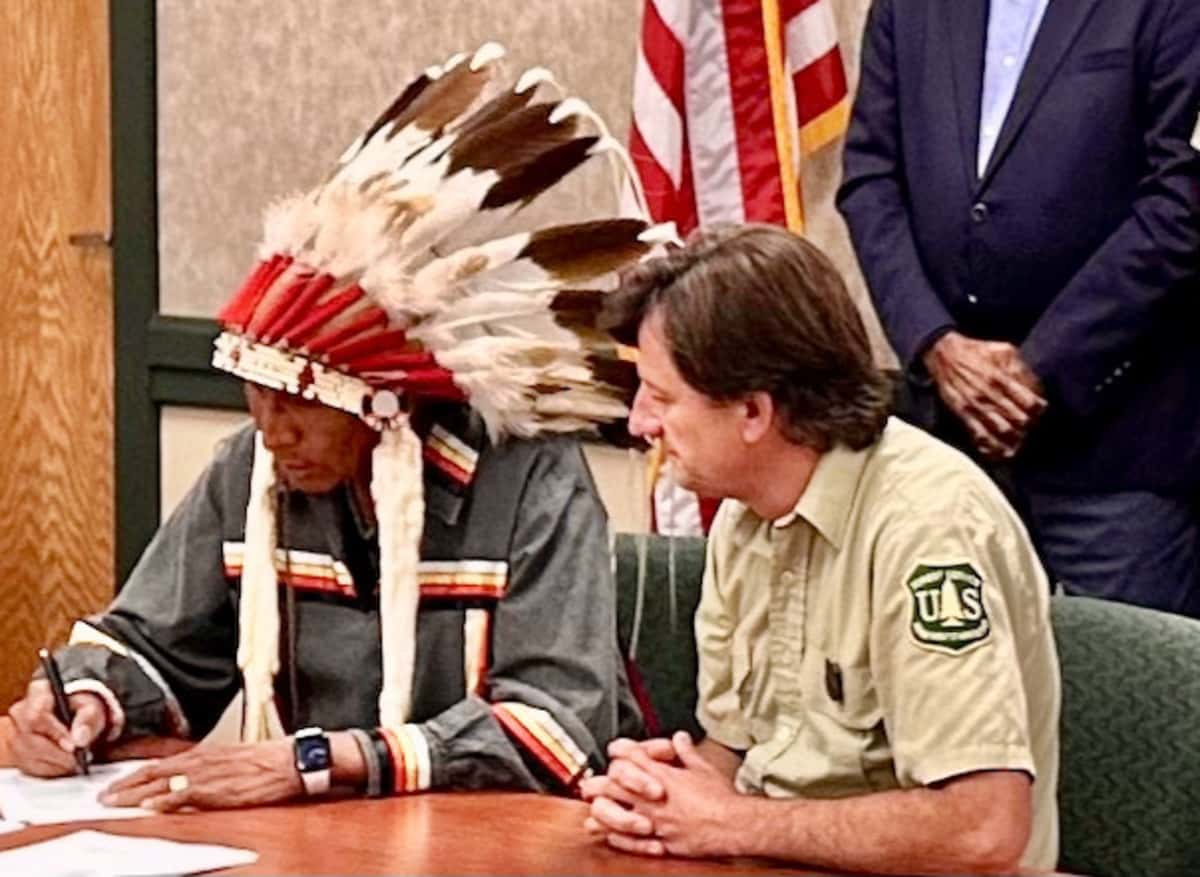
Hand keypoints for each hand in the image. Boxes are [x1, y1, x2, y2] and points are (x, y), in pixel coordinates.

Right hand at [8, 680, 106, 777]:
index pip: (37, 716)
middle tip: (77, 760)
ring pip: (27, 755)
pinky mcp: (16, 751)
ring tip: (74, 762)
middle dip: (55, 753)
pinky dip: (49, 769)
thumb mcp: (92, 708)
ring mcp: (15, 732)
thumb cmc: (81, 709)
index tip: (73, 746)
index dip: (54, 733)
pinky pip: (28, 766)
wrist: (75, 717)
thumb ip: (87, 720)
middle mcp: (21, 712)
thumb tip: (80, 737)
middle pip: (29, 738)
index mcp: (39, 692)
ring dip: (53, 763)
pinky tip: (64, 766)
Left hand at [99, 741, 301, 811]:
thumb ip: (209, 771)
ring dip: (136, 793)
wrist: (291, 760)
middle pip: (154, 772)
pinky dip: (165, 800)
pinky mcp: (219, 788)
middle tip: (103, 797)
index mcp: (204, 754)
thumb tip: (190, 786)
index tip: (116, 784)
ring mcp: (208, 774)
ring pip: (163, 782)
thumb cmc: (268, 762)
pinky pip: (185, 794)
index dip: (135, 775)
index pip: (161, 764)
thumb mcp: (233, 761)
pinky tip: (150, 807)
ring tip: (114, 802)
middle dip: (126, 785)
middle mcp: (201, 761)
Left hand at [586, 732, 743, 858]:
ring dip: (602, 812)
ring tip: (592, 811)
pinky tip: (610, 835)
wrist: (735, 825)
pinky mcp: (661, 842)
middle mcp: (654, 798)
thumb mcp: (704, 767)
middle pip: (613, 785)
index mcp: (663, 776)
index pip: (630, 756)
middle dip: (598, 783)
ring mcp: (655, 821)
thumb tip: (680, 738)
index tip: (615, 751)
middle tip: (588, 784)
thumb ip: (687, 752)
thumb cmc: (722, 797)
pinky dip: (617, 838)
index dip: (619, 750)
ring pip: (616, 815)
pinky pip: (631, 842)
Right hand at [923, 332, 1045, 459]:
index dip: (1039, 411)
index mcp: (1003, 378)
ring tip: (1020, 443)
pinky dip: (991, 447)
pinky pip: (979, 435)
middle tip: (1030, 428)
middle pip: (1019, 420)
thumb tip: (1036, 388)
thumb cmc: (977, 352)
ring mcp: (976, 406)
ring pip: (1002, 431)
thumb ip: (1021, 369)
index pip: (1030, 403)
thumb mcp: (1004, 351)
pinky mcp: (963, 414)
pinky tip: (1000, 453)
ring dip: (1014, 440)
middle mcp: (991, 395)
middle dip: (1029, 427)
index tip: (1039, 412)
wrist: (944, 354)